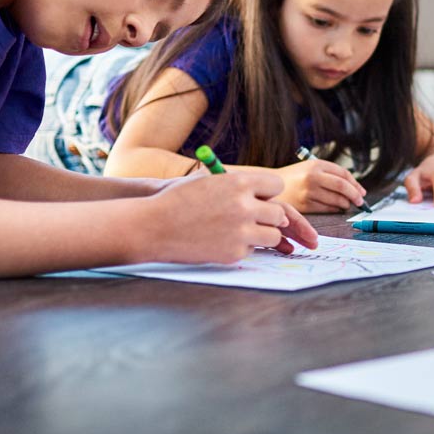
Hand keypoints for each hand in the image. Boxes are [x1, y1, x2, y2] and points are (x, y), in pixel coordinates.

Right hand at [143, 171, 317, 263]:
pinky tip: (220, 241)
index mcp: (238, 182)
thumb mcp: (208, 180)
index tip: (262, 198)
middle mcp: (244, 206)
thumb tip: (264, 196)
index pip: (275, 185)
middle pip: (278, 213)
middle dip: (268, 216)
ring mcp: (241, 231)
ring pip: (273, 235)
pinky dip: (242, 247)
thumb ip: (237, 185)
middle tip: (252, 218)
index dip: (268, 192)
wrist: (154, 226)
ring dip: (261, 234)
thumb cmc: (178, 200)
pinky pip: (253, 250)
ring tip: (239, 231)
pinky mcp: (235, 253)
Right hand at [278, 159, 367, 212]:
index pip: (343, 173)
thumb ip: (329, 174)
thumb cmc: (293, 179)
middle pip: (342, 186)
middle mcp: (312, 176)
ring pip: (336, 200)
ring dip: (345, 204)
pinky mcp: (305, 205)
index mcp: (315, 164)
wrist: (269, 188)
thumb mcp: (309, 168)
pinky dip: (335, 210)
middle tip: (360, 201)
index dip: (355, 184)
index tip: (361, 192)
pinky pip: (327, 209)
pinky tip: (336, 209)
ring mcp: (308, 191)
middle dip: (355, 195)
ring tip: (346, 205)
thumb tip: (355, 188)